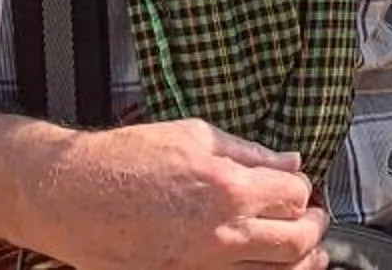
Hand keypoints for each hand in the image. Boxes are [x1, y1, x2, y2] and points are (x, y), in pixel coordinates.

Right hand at [15, 119, 328, 269]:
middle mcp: (224, 234)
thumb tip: (290, 160)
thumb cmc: (128, 158)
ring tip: (308, 252)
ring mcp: (206, 268)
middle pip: (297, 241)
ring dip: (302, 262)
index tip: (298, 186)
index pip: (294, 193)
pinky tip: (267, 267)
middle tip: (316, 219)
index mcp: (229, 187)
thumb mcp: (193, 135)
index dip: (303, 188)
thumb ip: (249, 151)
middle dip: (314, 227)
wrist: (75, 196)